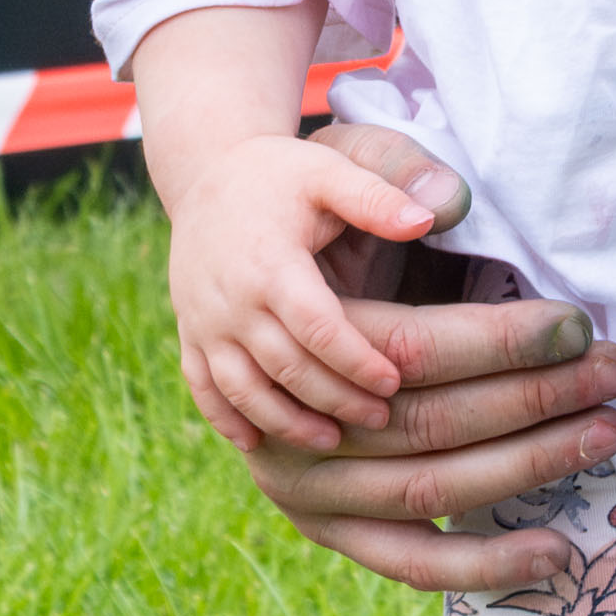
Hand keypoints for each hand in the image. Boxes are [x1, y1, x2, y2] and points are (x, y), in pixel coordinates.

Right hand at [164, 130, 441, 451]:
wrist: (207, 171)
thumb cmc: (281, 174)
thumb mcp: (329, 171)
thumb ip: (376, 196)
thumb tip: (427, 220)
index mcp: (270, 263)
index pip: (317, 327)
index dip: (356, 360)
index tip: (394, 382)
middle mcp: (230, 299)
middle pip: (285, 367)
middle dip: (334, 399)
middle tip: (381, 419)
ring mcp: (203, 321)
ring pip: (242, 389)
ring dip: (284, 421)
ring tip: (332, 440)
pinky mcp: (189, 332)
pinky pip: (202, 387)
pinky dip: (226, 419)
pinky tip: (258, 444)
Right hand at [238, 125, 615, 597]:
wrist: (233, 271)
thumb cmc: (306, 207)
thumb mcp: (340, 163)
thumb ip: (393, 175)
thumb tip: (448, 204)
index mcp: (289, 330)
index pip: (411, 348)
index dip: (498, 342)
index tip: (576, 326)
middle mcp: (288, 418)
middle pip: (427, 422)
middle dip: (533, 400)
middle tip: (611, 372)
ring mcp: (299, 482)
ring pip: (427, 488)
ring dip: (526, 467)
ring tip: (604, 431)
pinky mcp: (322, 522)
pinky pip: (406, 558)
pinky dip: (482, 564)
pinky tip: (556, 552)